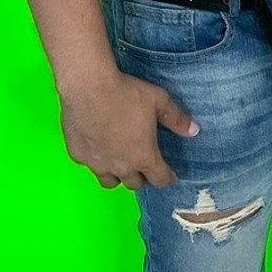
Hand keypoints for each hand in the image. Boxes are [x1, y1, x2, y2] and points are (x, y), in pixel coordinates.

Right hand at [59, 69, 200, 189]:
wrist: (88, 87)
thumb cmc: (127, 93)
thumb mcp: (159, 101)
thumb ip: (176, 118)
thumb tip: (194, 131)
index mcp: (143, 157)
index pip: (160, 179)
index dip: (167, 178)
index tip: (169, 175)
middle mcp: (121, 167)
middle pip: (134, 184)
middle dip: (142, 176)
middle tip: (144, 164)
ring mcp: (97, 163)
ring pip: (109, 181)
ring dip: (118, 175)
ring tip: (120, 162)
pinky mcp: (78, 155)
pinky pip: (90, 165)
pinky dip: (96, 159)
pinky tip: (97, 145)